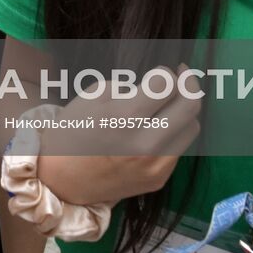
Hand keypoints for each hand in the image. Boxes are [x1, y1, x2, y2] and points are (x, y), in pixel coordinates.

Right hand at [34, 66, 202, 205]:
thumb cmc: (72, 131)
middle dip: (188, 83)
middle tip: (181, 76)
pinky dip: (173, 133)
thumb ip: (128, 87)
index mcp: (124, 117)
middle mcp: (146, 143)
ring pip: (192, 127)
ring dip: (183, 109)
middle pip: (191, 105)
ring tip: (169, 103)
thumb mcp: (92, 95)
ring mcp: (155, 165)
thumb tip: (155, 86)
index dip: (165, 72)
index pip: (166, 84)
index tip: (158, 73)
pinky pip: (179, 149)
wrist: (61, 180)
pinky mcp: (158, 179)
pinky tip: (157, 128)